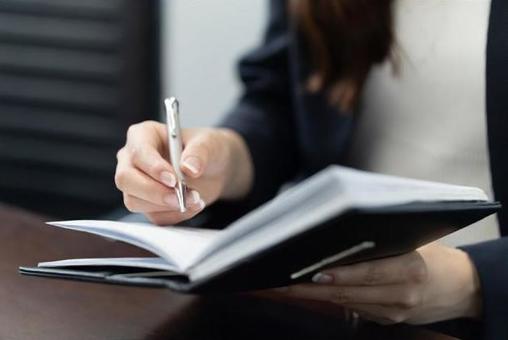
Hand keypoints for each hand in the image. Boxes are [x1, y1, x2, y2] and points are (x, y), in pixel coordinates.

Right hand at [115, 121, 252, 224]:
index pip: (138, 152)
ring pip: (134, 201)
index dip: (153, 168)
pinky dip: (174, 215)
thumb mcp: (209, 143)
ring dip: (166, 206)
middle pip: (126, 179)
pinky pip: (152, 216)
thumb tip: (189, 168)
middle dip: (154, 192)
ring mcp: (136, 183)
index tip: (173, 180)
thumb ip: (199, 152)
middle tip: (181, 197)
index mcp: (143, 135)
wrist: (215, 169)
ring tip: (195, 199)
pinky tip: (192, 206)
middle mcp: (132, 159)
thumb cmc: (206, 148)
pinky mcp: (146, 204)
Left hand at [277, 243, 481, 324]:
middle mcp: (403, 293)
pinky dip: (332, 299)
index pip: (366, 272)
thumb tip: (338, 231)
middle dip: (312, 288)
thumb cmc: (432, 254)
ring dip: (314, 295)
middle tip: (283, 280)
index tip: (310, 272)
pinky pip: (355, 308)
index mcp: (411, 268)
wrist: (459, 286)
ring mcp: (395, 311)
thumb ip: (381, 239)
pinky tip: (311, 290)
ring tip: (288, 285)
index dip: (338, 274)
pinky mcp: (389, 319)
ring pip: (346, 302)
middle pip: (349, 292)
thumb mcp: (412, 240)